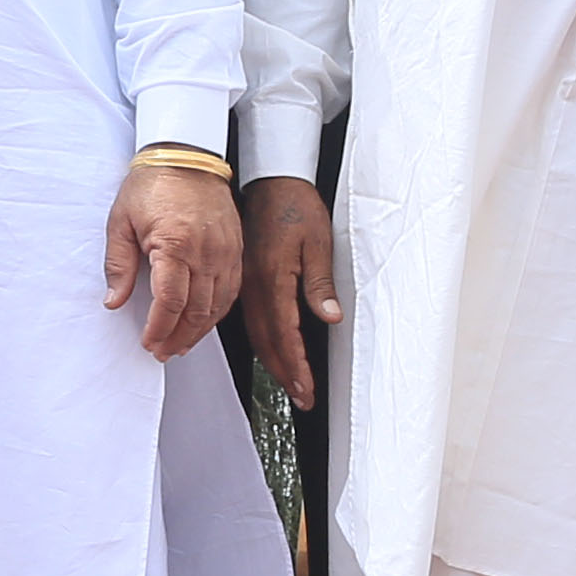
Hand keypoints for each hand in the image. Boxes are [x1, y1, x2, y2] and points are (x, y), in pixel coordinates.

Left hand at [107, 158, 240, 361]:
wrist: (187, 155)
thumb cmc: (153, 183)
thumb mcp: (121, 221)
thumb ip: (118, 264)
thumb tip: (114, 299)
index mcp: (175, 243)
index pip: (170, 302)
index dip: (159, 328)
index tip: (148, 341)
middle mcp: (206, 251)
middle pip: (197, 311)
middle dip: (177, 337)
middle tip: (161, 350)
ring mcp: (225, 251)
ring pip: (217, 306)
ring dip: (198, 331)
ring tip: (179, 343)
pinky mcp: (235, 249)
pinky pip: (231, 291)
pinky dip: (217, 312)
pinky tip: (203, 321)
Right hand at [237, 174, 338, 393]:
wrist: (269, 179)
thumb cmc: (295, 205)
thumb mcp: (318, 241)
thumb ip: (321, 282)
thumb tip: (329, 316)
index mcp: (273, 278)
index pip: (286, 333)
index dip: (296, 365)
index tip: (306, 388)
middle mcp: (255, 285)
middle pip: (267, 341)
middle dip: (285, 373)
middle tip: (301, 397)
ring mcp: (247, 282)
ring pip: (257, 333)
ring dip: (273, 361)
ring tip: (289, 382)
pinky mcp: (246, 278)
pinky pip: (250, 318)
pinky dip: (262, 341)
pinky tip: (270, 350)